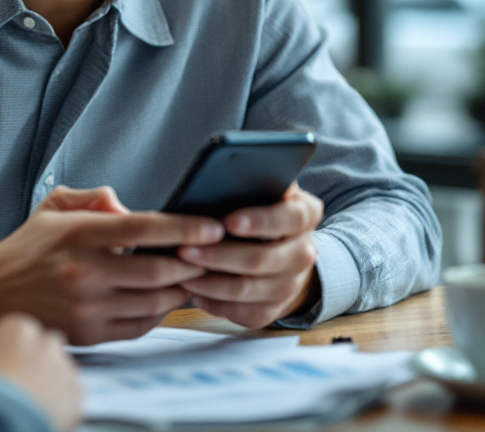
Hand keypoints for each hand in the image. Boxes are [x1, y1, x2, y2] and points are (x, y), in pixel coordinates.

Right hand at [0, 188, 225, 345]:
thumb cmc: (29, 248)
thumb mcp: (54, 208)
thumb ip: (93, 198)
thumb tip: (127, 206)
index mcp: (78, 234)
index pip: (142, 228)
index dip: (183, 227)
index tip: (212, 225)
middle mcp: (84, 272)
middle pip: (156, 270)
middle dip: (193, 262)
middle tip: (214, 253)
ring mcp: (87, 307)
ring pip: (154, 301)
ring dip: (182, 288)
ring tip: (197, 274)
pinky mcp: (89, 334)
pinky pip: (140, 325)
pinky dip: (160, 311)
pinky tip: (167, 297)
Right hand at [0, 313, 80, 431]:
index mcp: (18, 328)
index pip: (15, 331)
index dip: (5, 350)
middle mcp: (47, 343)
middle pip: (43, 347)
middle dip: (33, 361)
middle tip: (15, 384)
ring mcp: (65, 369)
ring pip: (58, 370)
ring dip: (47, 381)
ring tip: (26, 402)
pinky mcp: (76, 396)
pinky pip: (68, 396)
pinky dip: (58, 404)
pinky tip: (38, 413)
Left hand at [178, 183, 323, 328]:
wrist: (281, 254)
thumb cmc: (260, 213)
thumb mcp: (264, 191)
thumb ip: (253, 183)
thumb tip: (222, 174)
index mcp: (305, 215)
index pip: (289, 217)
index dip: (259, 221)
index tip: (229, 221)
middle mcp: (303, 253)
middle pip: (261, 259)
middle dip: (219, 255)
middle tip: (185, 249)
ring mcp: (290, 285)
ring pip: (246, 289)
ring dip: (209, 282)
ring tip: (180, 271)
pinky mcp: (271, 310)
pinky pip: (240, 312)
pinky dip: (212, 302)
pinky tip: (191, 290)